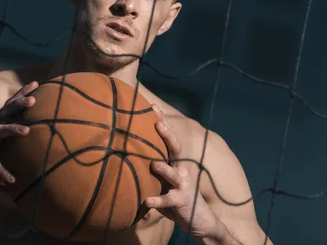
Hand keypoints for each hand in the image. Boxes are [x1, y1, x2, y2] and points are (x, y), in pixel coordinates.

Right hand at [0, 81, 38, 186]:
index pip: (9, 107)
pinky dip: (2, 171)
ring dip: (12, 129)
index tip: (35, 83)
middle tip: (33, 98)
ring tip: (26, 130)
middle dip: (18, 104)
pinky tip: (12, 179)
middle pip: (5, 113)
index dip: (20, 95)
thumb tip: (35, 158)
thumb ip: (13, 154)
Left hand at [144, 104, 224, 242]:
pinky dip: (157, 200)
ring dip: (163, 169)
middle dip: (168, 136)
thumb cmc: (176, 198)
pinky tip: (146, 201)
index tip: (153, 106)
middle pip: (176, 149)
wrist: (200, 221)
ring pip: (173, 174)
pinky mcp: (181, 202)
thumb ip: (151, 172)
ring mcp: (182, 186)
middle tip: (158, 123)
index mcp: (175, 164)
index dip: (162, 122)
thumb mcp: (165, 182)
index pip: (169, 140)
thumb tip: (125, 157)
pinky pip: (167, 200)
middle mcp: (180, 171)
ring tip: (153, 163)